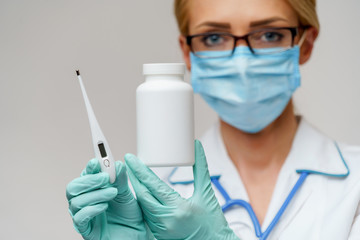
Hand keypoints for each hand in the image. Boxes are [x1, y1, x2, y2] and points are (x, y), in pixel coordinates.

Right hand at [66, 159, 152, 239]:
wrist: (137, 235)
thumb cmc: (129, 216)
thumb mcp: (127, 194)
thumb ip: (120, 180)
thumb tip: (117, 164)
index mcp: (94, 190)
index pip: (85, 175)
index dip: (89, 167)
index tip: (97, 160)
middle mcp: (86, 201)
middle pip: (73, 187)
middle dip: (89, 180)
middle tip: (106, 178)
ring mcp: (84, 216)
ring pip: (75, 201)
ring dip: (95, 194)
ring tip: (112, 192)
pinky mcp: (86, 230)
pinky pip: (79, 218)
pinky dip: (91, 209)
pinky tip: (104, 206)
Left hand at [125, 140, 239, 239]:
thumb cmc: (213, 222)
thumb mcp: (207, 193)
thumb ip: (200, 168)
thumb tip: (196, 146)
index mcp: (178, 208)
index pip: (153, 185)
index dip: (140, 170)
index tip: (131, 158)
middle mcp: (166, 220)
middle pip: (142, 195)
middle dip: (133, 177)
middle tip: (128, 163)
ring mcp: (161, 229)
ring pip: (142, 205)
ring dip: (136, 189)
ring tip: (132, 174)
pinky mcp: (159, 234)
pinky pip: (146, 214)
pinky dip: (142, 201)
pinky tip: (140, 191)